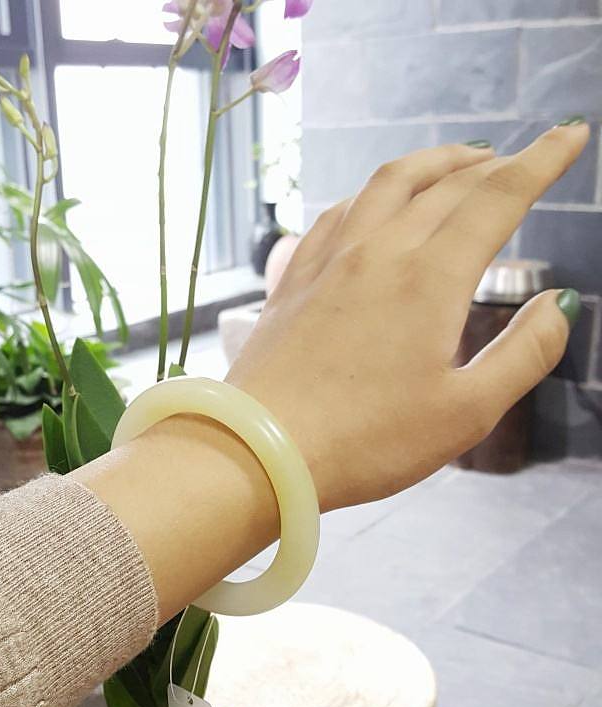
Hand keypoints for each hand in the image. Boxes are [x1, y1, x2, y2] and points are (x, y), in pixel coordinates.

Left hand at [227, 123, 587, 510]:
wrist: (260, 448)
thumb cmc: (365, 441)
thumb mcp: (466, 412)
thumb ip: (525, 354)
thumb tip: (561, 303)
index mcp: (429, 280)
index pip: (496, 199)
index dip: (541, 161)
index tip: (569, 134)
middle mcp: (378, 254)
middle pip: (444, 185)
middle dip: (491, 164)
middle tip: (518, 158)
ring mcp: (328, 263)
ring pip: (385, 185)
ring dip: (430, 164)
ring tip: (457, 160)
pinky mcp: (293, 281)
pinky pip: (335, 215)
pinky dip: (368, 194)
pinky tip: (372, 203)